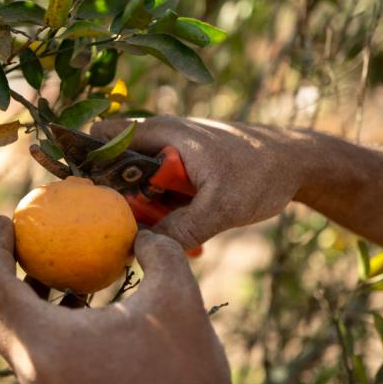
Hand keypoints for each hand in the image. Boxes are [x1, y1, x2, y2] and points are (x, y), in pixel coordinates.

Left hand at [0, 216, 270, 383]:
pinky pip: (33, 350)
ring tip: (57, 269)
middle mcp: (36, 370)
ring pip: (11, 334)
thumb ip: (154, 249)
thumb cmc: (186, 369)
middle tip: (24, 241)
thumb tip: (136, 232)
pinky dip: (40, 320)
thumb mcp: (177, 294)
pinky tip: (82, 302)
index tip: (7, 218)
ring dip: (22, 296)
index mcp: (49, 343)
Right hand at [91, 116, 306, 248]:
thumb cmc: (261, 172)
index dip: (85, 165)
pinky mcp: (182, 173)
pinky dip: (161, 213)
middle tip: (121, 231)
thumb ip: (183, 228)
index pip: (101, 138)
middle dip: (115, 200)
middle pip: (114, 169)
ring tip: (153, 235)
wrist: (297, 163)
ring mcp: (170, 156)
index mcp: (160, 133)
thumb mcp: (222, 206)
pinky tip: (179, 233)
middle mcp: (158, 140)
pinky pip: (157, 195)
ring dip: (141, 211)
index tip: (87, 202)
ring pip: (136, 186)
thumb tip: (143, 250)